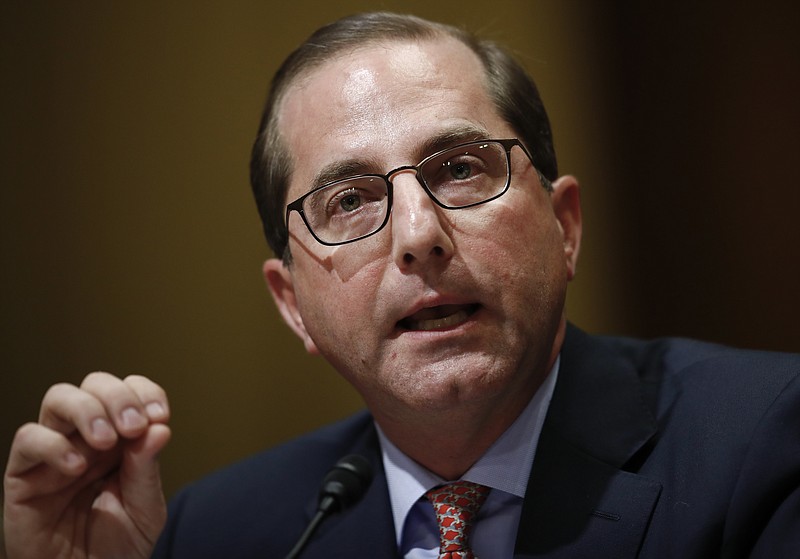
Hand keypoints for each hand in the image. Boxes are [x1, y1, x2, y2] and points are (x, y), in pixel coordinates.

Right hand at [3, 372, 170, 558]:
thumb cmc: (116, 548)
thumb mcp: (144, 510)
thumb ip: (148, 470)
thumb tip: (159, 428)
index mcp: (121, 439)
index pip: (130, 391)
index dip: (145, 393)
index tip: (160, 416)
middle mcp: (87, 437)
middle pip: (94, 384)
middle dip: (118, 397)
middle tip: (133, 427)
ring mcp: (54, 453)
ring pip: (59, 399)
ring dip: (88, 410)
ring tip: (107, 441)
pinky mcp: (24, 476)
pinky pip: (28, 439)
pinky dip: (54, 444)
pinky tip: (78, 467)